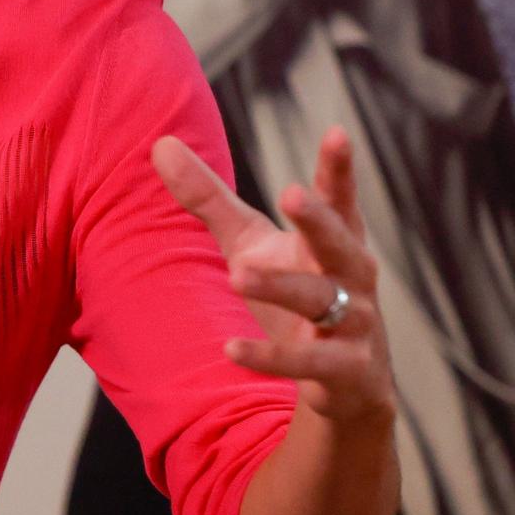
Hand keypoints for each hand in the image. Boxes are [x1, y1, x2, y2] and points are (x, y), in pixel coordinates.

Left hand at [153, 127, 394, 425]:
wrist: (346, 382)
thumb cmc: (294, 291)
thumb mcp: (248, 242)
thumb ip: (209, 197)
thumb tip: (161, 143)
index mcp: (333, 241)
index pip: (338, 200)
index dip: (339, 169)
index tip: (338, 132)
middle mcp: (351, 278)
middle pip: (339, 243)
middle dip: (318, 220)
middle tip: (291, 193)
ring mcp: (354, 325)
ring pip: (319, 301)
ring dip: (280, 286)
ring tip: (236, 274)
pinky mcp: (345, 370)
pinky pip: (308, 363)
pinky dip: (271, 358)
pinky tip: (231, 349)